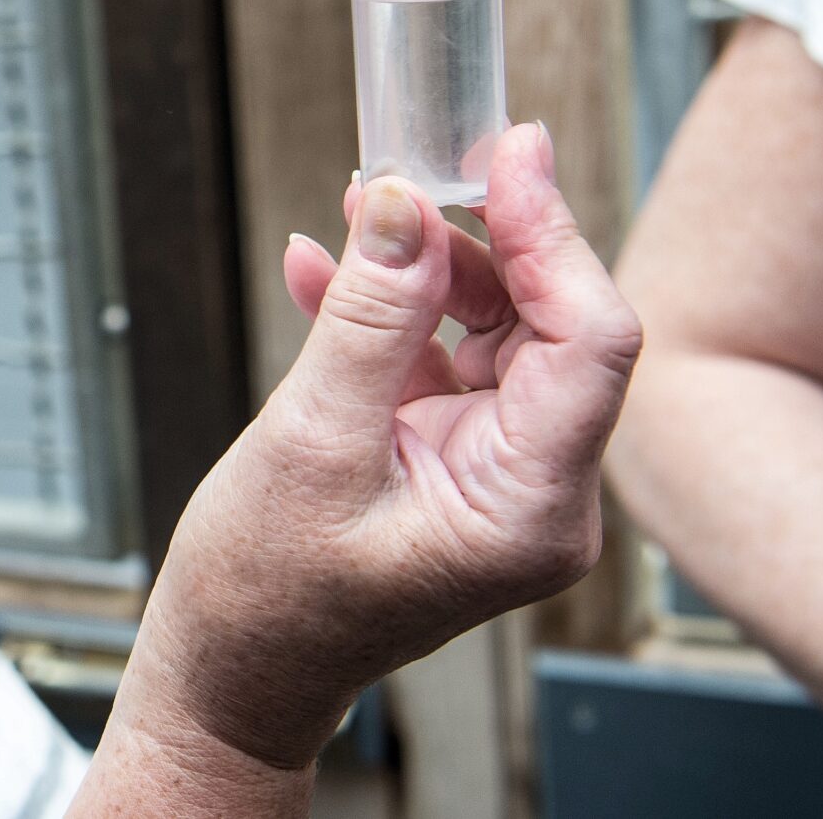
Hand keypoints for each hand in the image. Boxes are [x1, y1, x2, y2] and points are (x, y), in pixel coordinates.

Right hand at [118, 122, 639, 772]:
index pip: (591, 341)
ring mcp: (499, 475)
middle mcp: (537, 492)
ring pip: (498, 331)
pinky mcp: (455, 460)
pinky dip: (388, 311)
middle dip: (484, 240)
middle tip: (424, 167)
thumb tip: (405, 204)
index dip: (553, 235)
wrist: (232, 668)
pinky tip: (322, 270)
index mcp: (531, 508)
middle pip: (551, 327)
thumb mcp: (314, 439)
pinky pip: (443, 358)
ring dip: (428, 267)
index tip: (509, 155)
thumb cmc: (268, 593)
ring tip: (358, 213)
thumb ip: (370, 314)